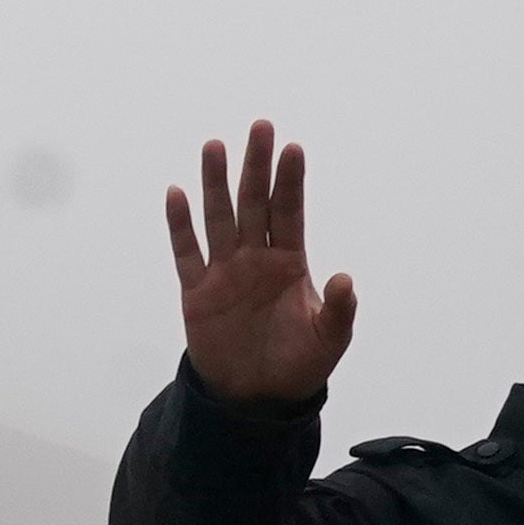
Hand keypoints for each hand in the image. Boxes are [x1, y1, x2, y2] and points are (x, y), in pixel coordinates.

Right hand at [166, 120, 356, 406]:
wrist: (256, 397)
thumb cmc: (298, 364)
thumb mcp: (329, 340)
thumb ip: (339, 309)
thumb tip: (347, 278)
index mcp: (290, 263)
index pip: (289, 212)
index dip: (290, 182)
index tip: (292, 148)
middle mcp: (256, 258)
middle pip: (254, 203)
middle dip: (256, 166)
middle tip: (260, 127)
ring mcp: (225, 272)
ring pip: (219, 218)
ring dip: (216, 183)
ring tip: (214, 146)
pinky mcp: (197, 292)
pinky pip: (186, 252)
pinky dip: (180, 225)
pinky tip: (176, 193)